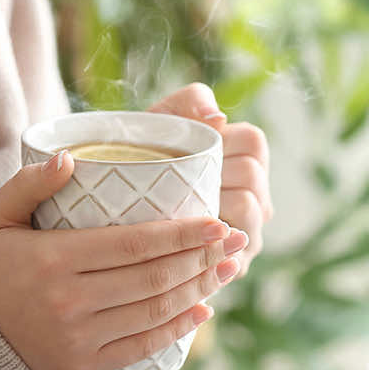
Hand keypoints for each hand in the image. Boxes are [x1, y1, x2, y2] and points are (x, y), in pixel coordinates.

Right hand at [0, 151, 248, 369]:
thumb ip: (28, 184)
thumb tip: (71, 158)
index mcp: (52, 260)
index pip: (134, 244)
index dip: (182, 233)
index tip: (216, 220)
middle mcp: (70, 301)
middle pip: (154, 277)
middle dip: (202, 257)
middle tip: (235, 239)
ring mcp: (80, 338)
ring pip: (156, 311)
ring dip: (199, 289)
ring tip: (228, 268)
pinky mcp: (86, 364)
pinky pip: (143, 346)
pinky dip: (178, 329)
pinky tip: (202, 310)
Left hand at [149, 83, 272, 275]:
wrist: (112, 215)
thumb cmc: (143, 162)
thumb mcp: (164, 122)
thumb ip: (190, 102)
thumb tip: (218, 118)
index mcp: (245, 162)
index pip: (253, 142)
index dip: (224, 142)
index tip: (186, 151)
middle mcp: (256, 199)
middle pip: (252, 177)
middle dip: (215, 176)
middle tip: (175, 184)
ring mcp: (248, 234)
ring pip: (248, 211)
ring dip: (213, 207)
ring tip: (179, 209)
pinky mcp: (234, 267)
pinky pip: (231, 253)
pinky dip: (208, 245)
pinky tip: (181, 243)